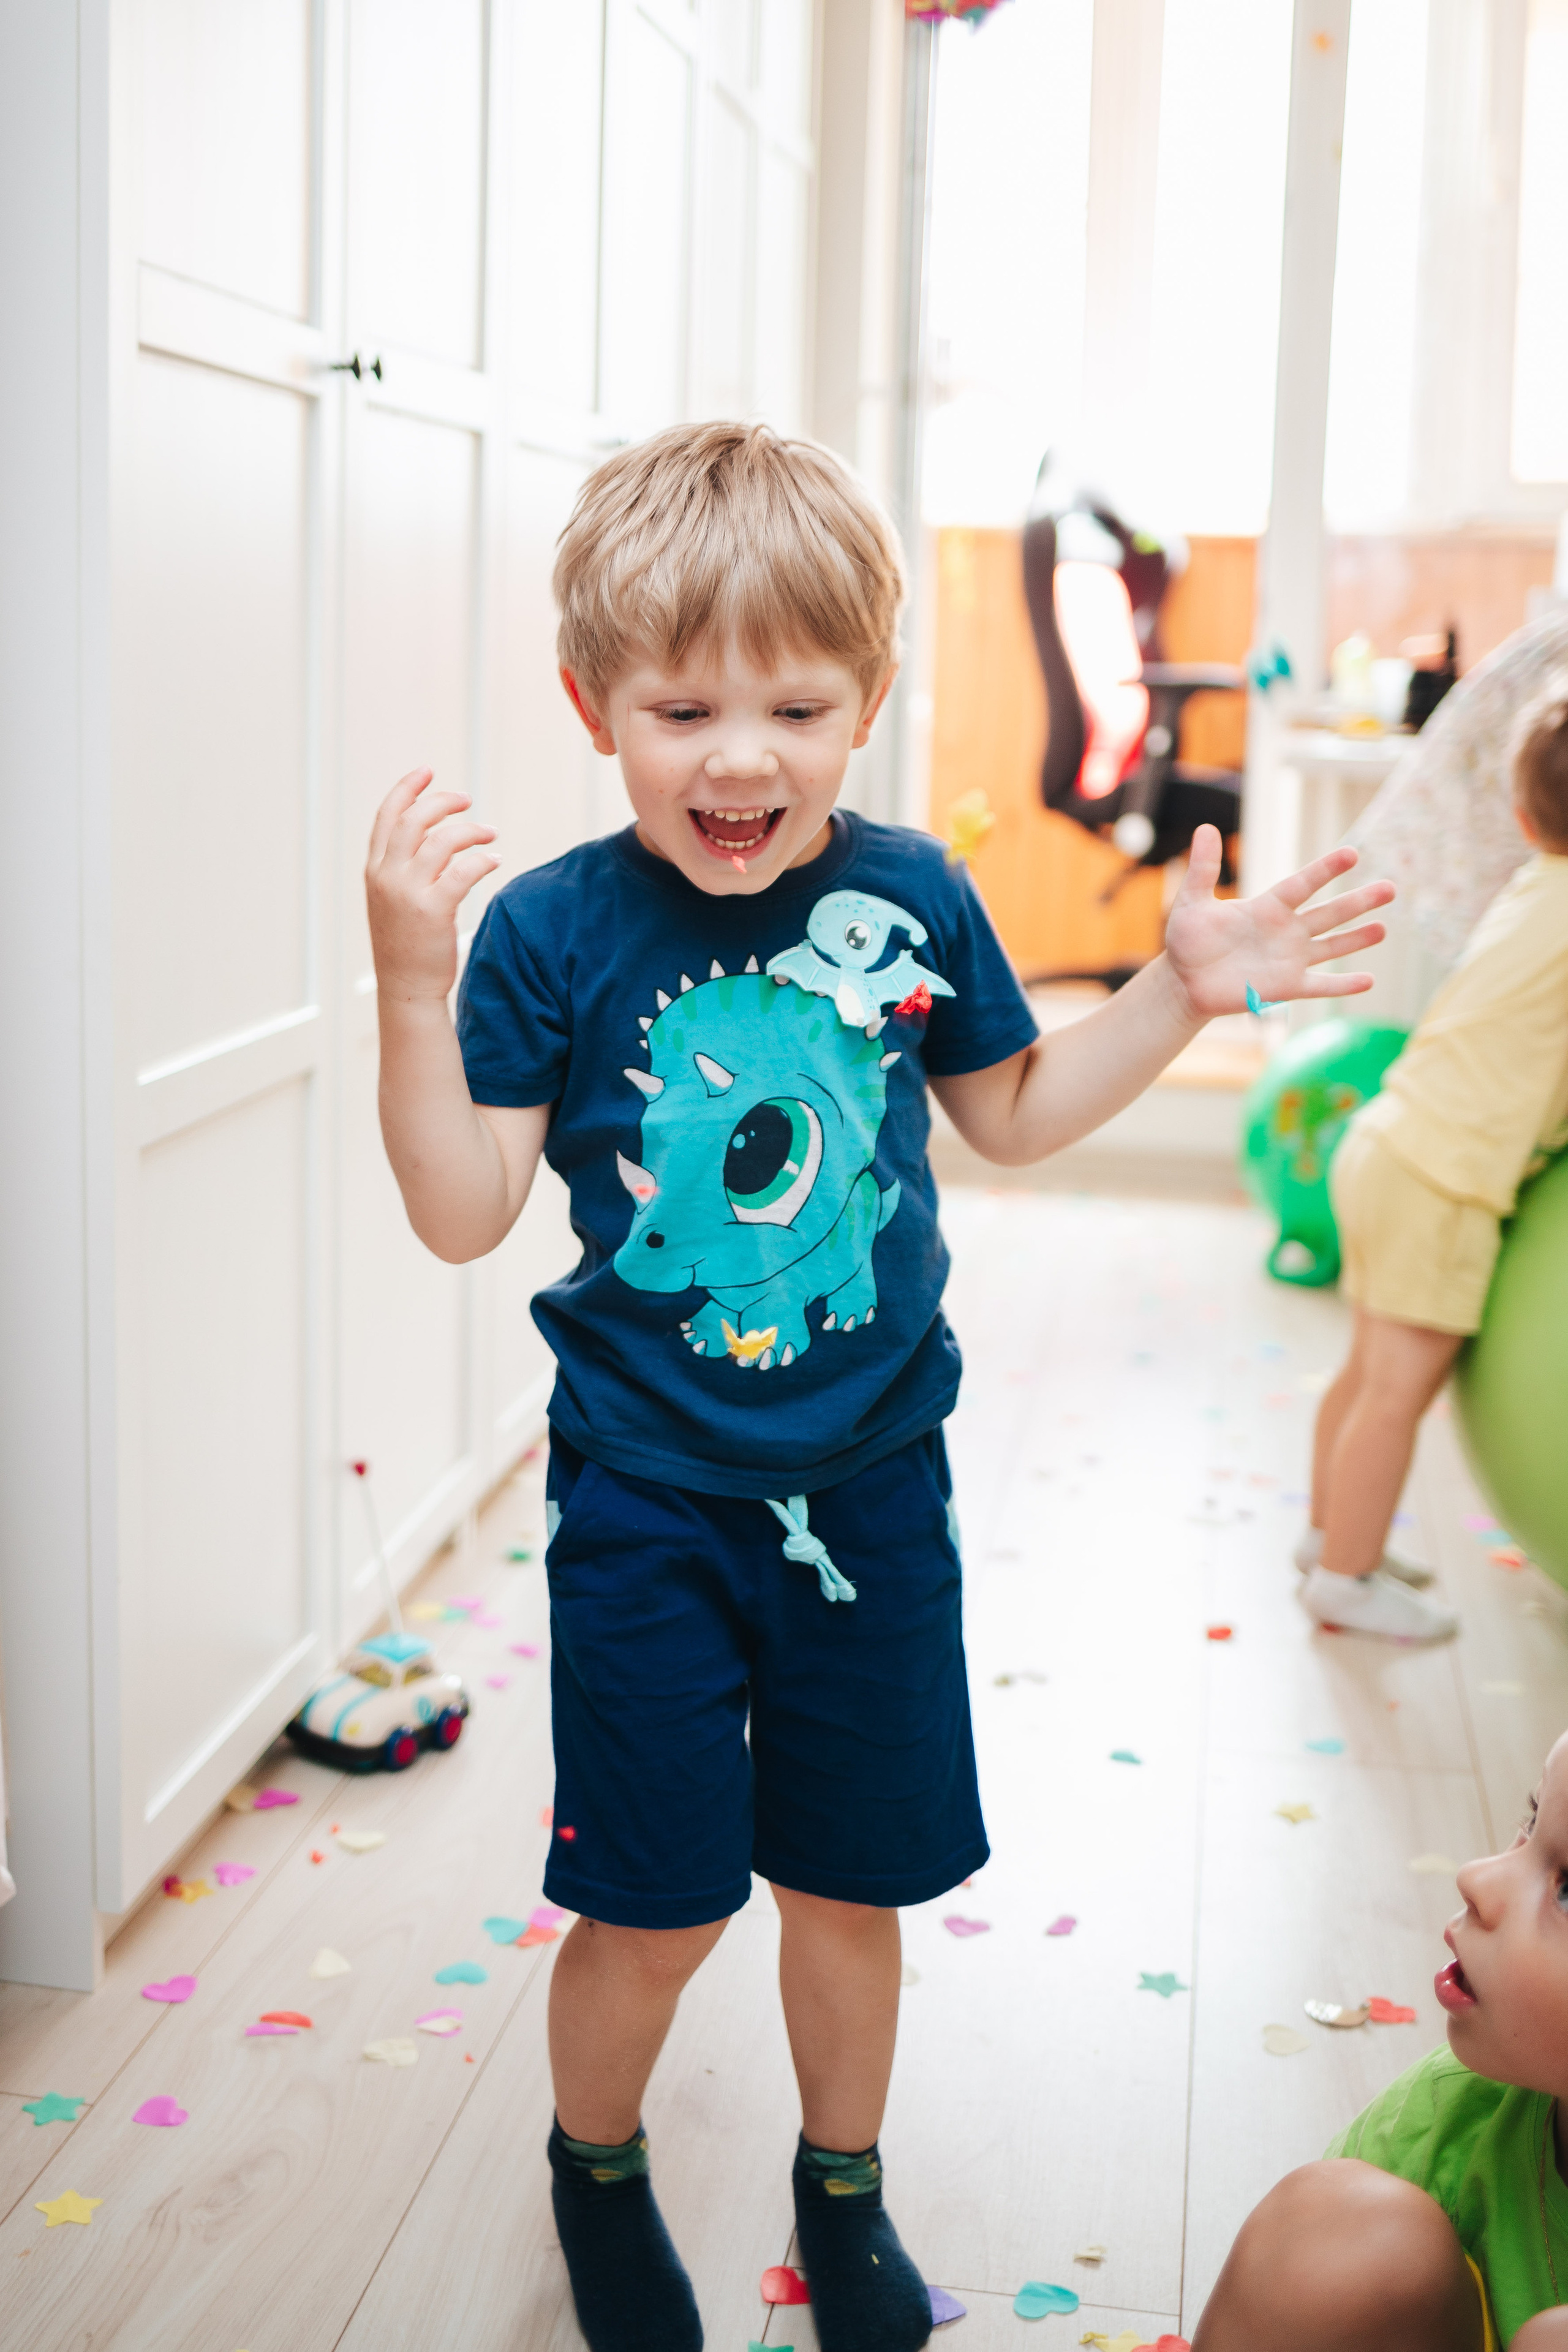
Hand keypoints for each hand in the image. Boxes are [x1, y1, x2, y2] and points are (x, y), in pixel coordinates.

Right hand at [366, 768, 498, 1001]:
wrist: (406, 987)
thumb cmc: (406, 944)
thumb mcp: (393, 900)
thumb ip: (404, 868)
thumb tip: (434, 838)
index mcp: (375, 870)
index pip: (387, 816)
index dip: (407, 788)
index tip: (427, 771)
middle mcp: (386, 876)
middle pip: (414, 820)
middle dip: (441, 801)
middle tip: (467, 800)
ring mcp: (407, 893)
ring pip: (440, 841)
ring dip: (470, 830)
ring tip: (490, 832)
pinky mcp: (433, 910)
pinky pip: (463, 871)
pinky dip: (482, 859)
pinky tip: (494, 859)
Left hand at [1163, 825, 1393, 1020]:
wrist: (1183, 982)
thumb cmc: (1187, 940)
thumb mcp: (1191, 902)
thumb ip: (1204, 869)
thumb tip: (1205, 828)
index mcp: (1268, 907)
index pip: (1302, 885)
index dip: (1326, 870)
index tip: (1352, 853)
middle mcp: (1286, 931)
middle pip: (1329, 913)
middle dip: (1359, 902)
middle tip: (1391, 888)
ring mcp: (1290, 959)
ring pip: (1332, 947)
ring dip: (1357, 939)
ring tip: (1384, 928)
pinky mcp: (1286, 987)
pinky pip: (1320, 985)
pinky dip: (1343, 985)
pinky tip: (1369, 981)